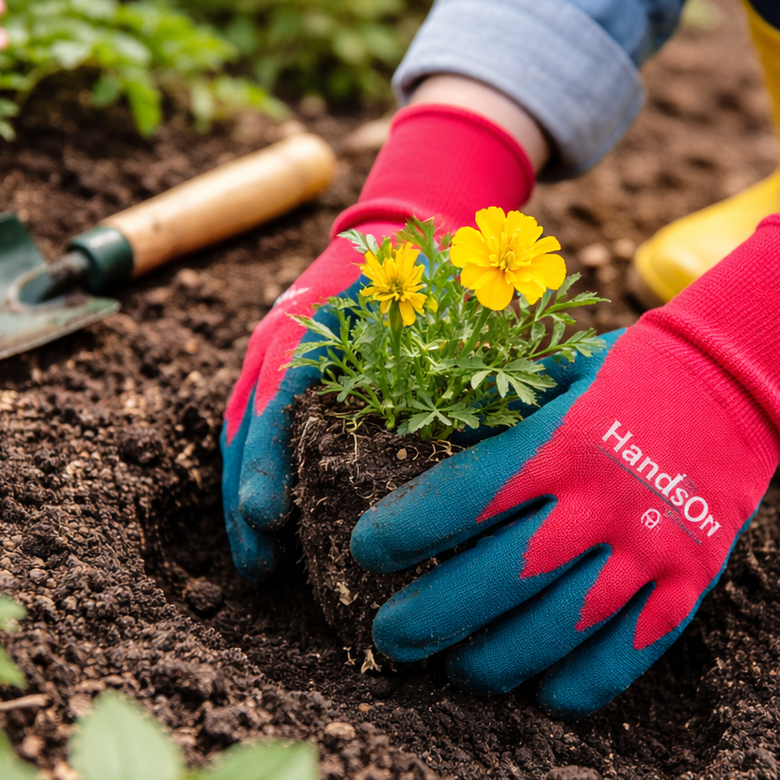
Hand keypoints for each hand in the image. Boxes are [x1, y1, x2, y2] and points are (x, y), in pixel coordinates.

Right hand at [220, 104, 535, 576]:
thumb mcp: (458, 292)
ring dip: (245, 494)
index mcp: (320, 311)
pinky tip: (272, 530)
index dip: (268, 456)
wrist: (407, 219)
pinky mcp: (286, 369)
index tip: (270, 513)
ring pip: (245, 425)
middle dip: (246, 490)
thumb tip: (534, 408)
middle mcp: (287, 329)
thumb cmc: (438, 263)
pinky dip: (259, 473)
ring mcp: (279, 349)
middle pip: (248, 415)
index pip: (279, 390)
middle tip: (260, 557)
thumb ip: (484, 342)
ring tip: (259, 561)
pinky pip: (260, 424)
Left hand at [353, 215, 779, 715]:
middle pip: (500, 579)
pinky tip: (540, 692)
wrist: (738, 382)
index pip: (464, 498)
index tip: (367, 549)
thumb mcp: (560, 368)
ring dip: (496, 662)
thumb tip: (419, 430)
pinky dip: (581, 683)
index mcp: (561, 442)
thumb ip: (497, 407)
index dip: (405, 532)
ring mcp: (649, 547)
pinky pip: (630, 651)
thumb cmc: (630, 372)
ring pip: (559, 628)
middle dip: (432, 617)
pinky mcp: (688, 581)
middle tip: (391, 638)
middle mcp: (601, 501)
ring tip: (459, 671)